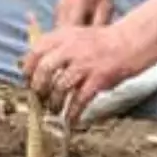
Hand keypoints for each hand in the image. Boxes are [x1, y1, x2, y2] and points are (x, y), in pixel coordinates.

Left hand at [21, 24, 136, 125]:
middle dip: (38, 87)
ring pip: (60, 86)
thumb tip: (36, 68)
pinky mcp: (98, 78)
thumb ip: (57, 48)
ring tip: (54, 110)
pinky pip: (80, 99)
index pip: (37, 51)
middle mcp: (71, 48)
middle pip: (45, 69)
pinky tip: (71, 120)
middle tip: (39, 98)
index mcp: (63, 36)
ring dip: (54, 102)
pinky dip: (73, 112)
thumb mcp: (75, 36)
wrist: (129, 42)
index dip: (28, 68)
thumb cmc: (101, 42)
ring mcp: (85, 63)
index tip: (27, 81)